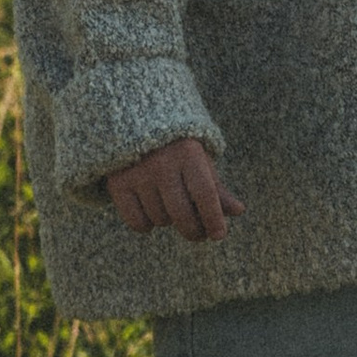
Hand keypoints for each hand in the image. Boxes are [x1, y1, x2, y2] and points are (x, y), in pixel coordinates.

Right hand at [104, 136, 242, 242]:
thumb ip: (216, 187)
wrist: (132, 122)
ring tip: (170, 206)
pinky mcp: (117, 184)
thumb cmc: (175, 146)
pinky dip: (146, 225)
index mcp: (188, 152)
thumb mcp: (199, 160)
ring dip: (169, 221)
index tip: (219, 235)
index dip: (213, 218)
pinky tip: (151, 213)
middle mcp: (161, 163)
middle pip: (182, 213)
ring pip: (160, 219)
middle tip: (199, 234)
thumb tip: (239, 212)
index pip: (205, 194)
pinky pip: (137, 222)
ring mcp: (137, 174)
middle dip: (194, 230)